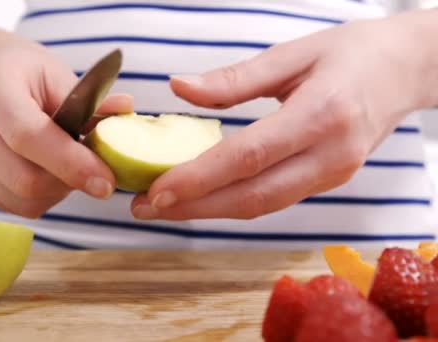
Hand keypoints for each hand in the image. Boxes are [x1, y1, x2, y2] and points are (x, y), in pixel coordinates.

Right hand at [0, 43, 132, 217]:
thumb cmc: (27, 76)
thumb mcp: (59, 75)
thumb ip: (91, 101)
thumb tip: (127, 111)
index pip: (28, 136)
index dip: (70, 163)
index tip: (106, 181)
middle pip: (23, 178)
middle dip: (68, 182)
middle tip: (94, 173)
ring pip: (20, 198)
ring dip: (57, 192)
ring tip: (68, 167)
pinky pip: (12, 205)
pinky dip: (40, 197)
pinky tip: (47, 173)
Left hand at [131, 9, 437, 219]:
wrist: (407, 70)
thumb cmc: (352, 53)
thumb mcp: (293, 53)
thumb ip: (235, 79)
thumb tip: (179, 89)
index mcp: (322, 115)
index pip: (248, 157)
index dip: (199, 178)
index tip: (155, 190)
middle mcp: (331, 155)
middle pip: (252, 196)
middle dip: (194, 207)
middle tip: (144, 207)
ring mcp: (334, 174)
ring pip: (262, 205)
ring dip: (209, 211)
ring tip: (165, 207)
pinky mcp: (329, 181)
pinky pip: (274, 199)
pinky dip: (234, 202)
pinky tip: (203, 197)